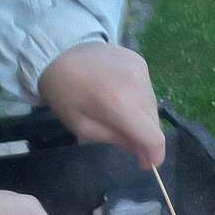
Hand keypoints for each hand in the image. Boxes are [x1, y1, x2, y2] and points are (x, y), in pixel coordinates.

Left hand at [39, 42, 164, 168]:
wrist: (59, 50)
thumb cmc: (65, 94)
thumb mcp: (83, 127)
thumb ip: (116, 140)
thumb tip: (142, 152)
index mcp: (120, 105)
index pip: (154, 138)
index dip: (155, 156)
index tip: (145, 164)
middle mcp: (137, 86)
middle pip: (155, 124)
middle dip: (144, 138)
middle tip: (127, 141)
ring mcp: (141, 70)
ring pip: (152, 108)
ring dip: (142, 119)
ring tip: (120, 114)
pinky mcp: (140, 61)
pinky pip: (148, 90)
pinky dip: (139, 100)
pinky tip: (120, 95)